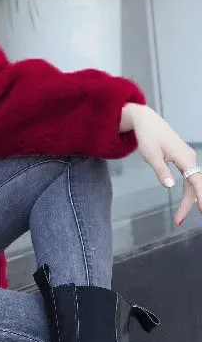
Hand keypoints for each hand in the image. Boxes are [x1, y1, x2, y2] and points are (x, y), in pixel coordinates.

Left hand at [120, 102, 201, 225]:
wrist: (146, 120)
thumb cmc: (147, 135)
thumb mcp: (150, 155)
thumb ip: (161, 171)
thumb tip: (170, 186)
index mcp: (184, 157)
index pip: (196, 181)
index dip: (201, 196)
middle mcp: (189, 158)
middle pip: (194, 185)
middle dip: (188, 204)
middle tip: (177, 220)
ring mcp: (187, 158)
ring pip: (191, 182)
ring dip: (187, 199)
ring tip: (178, 216)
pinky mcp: (182, 158)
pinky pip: (188, 177)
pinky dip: (187, 190)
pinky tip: (184, 201)